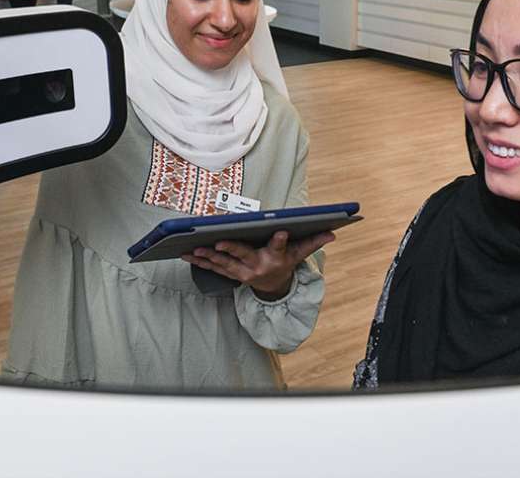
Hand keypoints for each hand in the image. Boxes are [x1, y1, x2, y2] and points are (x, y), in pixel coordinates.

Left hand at [182, 230, 334, 300]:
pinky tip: (186, 254)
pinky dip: (199, 262)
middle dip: (231, 249)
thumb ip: (313, 242)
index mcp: (276, 258)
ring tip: (194, 248)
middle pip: (244, 256)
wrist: (274, 288)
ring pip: (223, 264)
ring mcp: (242, 272)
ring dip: (208, 257)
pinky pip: (213, 268)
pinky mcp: (230, 274)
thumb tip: (333, 234)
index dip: (281, 240)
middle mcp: (258, 266)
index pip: (280, 247)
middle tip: (219, 243)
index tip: (281, 231)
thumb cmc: (285, 264)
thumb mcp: (300, 254)